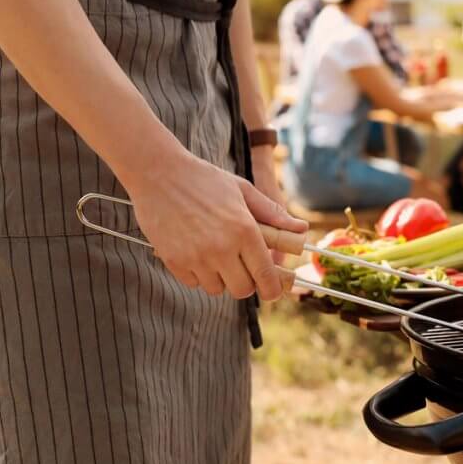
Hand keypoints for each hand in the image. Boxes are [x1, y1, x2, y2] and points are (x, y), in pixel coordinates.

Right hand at [125, 149, 308, 301]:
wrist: (159, 173)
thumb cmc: (205, 179)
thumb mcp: (243, 190)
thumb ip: (273, 214)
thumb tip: (303, 229)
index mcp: (244, 230)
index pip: (265, 276)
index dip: (272, 289)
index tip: (273, 290)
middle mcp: (222, 248)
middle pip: (242, 290)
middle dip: (247, 283)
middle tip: (243, 268)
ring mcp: (196, 257)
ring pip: (217, 289)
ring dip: (221, 278)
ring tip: (217, 254)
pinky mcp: (173, 261)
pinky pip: (193, 283)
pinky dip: (198, 274)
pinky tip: (197, 252)